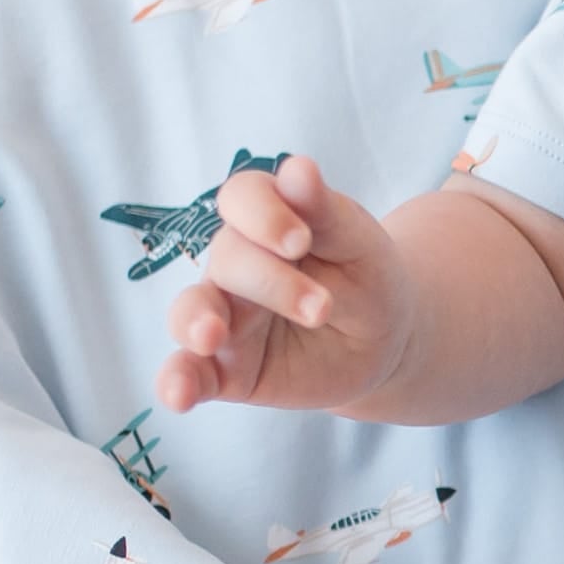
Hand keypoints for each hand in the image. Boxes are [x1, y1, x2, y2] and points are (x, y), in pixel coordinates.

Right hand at [156, 154, 416, 415]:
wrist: (386, 343)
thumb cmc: (368, 279)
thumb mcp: (360, 245)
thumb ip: (326, 212)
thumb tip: (297, 168)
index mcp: (267, 223)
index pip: (243, 199)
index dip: (262, 214)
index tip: (299, 241)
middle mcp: (235, 266)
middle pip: (228, 259)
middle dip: (273, 282)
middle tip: (322, 308)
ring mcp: (225, 318)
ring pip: (192, 312)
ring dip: (197, 321)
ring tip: (212, 336)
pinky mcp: (227, 369)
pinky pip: (191, 374)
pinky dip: (177, 382)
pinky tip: (177, 395)